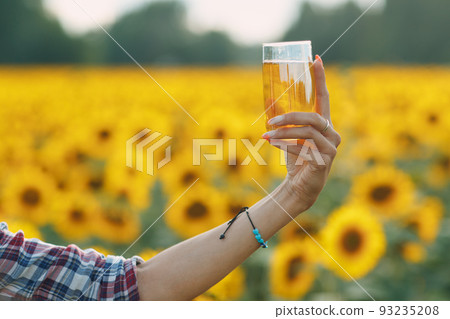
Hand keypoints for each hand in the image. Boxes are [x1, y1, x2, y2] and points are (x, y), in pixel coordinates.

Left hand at [262, 56, 340, 210]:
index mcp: (324, 125)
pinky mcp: (325, 160)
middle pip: (313, 117)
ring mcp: (331, 147)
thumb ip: (284, 120)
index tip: (315, 58)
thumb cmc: (296, 160)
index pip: (324, 97)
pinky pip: (305, 148)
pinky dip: (287, 146)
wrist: (300, 187)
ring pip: (307, 132)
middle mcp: (332, 133)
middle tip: (270, 120)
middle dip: (290, 117)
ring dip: (284, 133)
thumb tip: (269, 97)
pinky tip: (274, 145)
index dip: (320, 78)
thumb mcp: (288, 137)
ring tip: (266, 135)